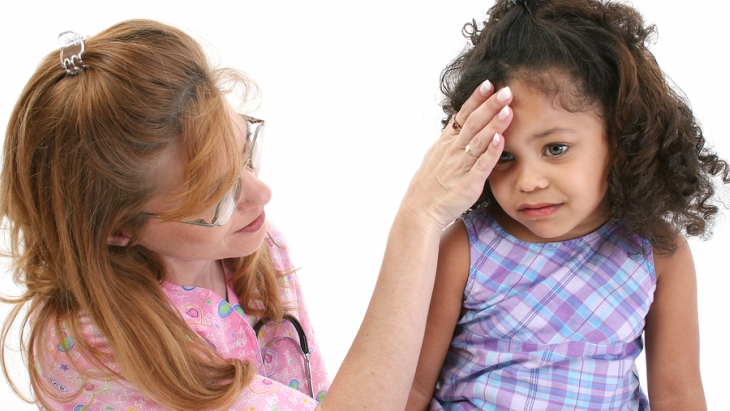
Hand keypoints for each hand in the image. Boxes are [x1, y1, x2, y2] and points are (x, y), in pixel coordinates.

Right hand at [402, 80, 513, 228]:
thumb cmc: (428, 188)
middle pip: (473, 123)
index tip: (488, 84)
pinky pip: (480, 165)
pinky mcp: (467, 184)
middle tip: (506, 90)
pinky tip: (500, 140)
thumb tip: (457, 129)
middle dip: (489, 105)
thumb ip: (449, 143)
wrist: (419, 212)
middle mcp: (452, 151)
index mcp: (445, 144)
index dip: (476, 100)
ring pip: (478, 140)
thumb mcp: (435, 159)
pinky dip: (490, 152)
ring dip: (494, 124)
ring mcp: (460, 166)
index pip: (462, 116)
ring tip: (507, 109)